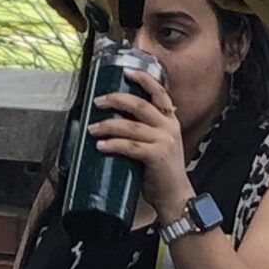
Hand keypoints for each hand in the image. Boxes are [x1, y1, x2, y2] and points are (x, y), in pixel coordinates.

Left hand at [88, 67, 192, 220]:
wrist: (176, 197)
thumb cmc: (162, 173)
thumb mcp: (158, 146)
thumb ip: (144, 133)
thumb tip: (114, 123)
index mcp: (170, 121)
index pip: (159, 92)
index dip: (143, 79)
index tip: (126, 71)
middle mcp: (169, 127)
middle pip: (140, 105)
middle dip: (116, 100)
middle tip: (98, 101)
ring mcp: (164, 141)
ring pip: (131, 126)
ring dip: (108, 125)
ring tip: (92, 128)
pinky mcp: (157, 156)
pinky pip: (130, 146)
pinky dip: (113, 144)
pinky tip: (101, 145)